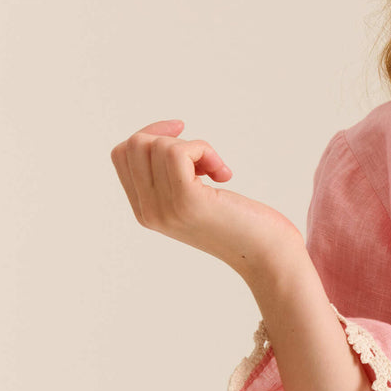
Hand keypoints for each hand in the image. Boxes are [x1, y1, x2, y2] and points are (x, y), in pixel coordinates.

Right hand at [110, 117, 302, 274]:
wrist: (268, 256)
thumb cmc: (242, 224)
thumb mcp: (196, 199)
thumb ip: (173, 178)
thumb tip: (165, 135)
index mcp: (145, 210)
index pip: (122, 154)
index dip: (152, 134)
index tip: (184, 138)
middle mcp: (148, 212)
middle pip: (135, 145)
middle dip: (173, 139)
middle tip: (205, 163)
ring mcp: (165, 208)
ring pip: (157, 145)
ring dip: (196, 147)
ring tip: (218, 172)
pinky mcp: (188, 201)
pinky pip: (179, 152)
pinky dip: (204, 150)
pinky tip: (224, 174)